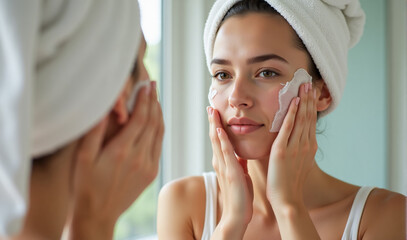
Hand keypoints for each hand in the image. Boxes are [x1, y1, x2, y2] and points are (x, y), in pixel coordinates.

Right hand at [69, 81, 163, 238]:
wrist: (97, 214)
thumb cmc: (85, 184)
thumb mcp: (83, 157)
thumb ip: (95, 131)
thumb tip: (106, 106)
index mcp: (122, 151)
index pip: (140, 118)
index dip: (145, 99)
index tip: (146, 85)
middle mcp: (139, 158)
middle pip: (153, 122)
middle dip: (153, 101)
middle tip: (152, 86)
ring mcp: (148, 166)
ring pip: (159, 133)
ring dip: (159, 114)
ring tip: (155, 99)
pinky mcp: (152, 173)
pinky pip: (159, 145)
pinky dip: (159, 129)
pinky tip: (155, 121)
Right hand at [207, 107, 252, 237]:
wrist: (237, 215)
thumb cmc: (240, 197)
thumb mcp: (240, 175)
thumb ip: (239, 164)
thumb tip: (240, 154)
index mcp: (223, 163)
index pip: (218, 141)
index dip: (216, 126)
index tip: (215, 113)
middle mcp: (220, 163)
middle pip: (215, 138)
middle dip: (213, 122)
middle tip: (210, 106)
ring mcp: (224, 167)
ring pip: (217, 142)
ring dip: (215, 126)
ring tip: (212, 112)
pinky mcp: (231, 173)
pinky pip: (226, 154)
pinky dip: (222, 141)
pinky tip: (219, 130)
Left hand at [267, 82, 316, 206]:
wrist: (287, 200)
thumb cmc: (289, 184)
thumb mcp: (297, 163)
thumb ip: (296, 149)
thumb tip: (294, 140)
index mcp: (308, 147)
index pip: (310, 122)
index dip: (310, 106)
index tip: (310, 92)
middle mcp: (305, 145)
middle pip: (308, 117)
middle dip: (309, 99)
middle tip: (309, 82)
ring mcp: (295, 147)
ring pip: (301, 120)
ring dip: (302, 101)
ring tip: (303, 86)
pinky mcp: (282, 151)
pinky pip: (288, 129)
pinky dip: (291, 114)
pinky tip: (293, 102)